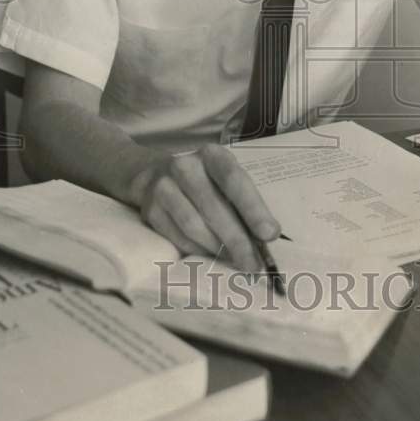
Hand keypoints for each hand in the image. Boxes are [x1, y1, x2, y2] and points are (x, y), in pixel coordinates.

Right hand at [128, 143, 280, 271]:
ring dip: (217, 248)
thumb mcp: (225, 180)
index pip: (234, 180)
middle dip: (238, 240)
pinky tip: (211, 255)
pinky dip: (197, 251)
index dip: (252, 208)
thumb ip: (245, 203)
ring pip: (193, 225)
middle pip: (214, 207)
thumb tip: (266, 236)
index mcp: (211, 155)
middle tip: (254, 264)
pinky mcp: (150, 209)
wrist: (155, 175)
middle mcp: (185, 166)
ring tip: (235, 261)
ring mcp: (163, 187)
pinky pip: (177, 237)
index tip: (269, 234)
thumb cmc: (204, 181)